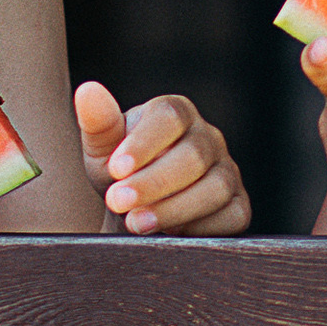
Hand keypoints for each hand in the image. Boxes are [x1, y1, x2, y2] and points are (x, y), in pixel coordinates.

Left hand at [75, 80, 251, 235]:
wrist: (136, 211)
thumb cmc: (119, 173)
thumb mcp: (101, 150)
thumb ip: (97, 123)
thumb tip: (88, 91)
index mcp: (176, 113)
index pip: (170, 117)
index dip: (144, 144)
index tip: (116, 169)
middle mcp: (208, 137)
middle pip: (194, 155)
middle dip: (153, 183)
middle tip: (118, 202)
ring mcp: (228, 171)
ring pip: (216, 187)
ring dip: (173, 209)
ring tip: (136, 223)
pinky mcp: (238, 205)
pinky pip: (232, 216)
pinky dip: (200, 229)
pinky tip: (170, 234)